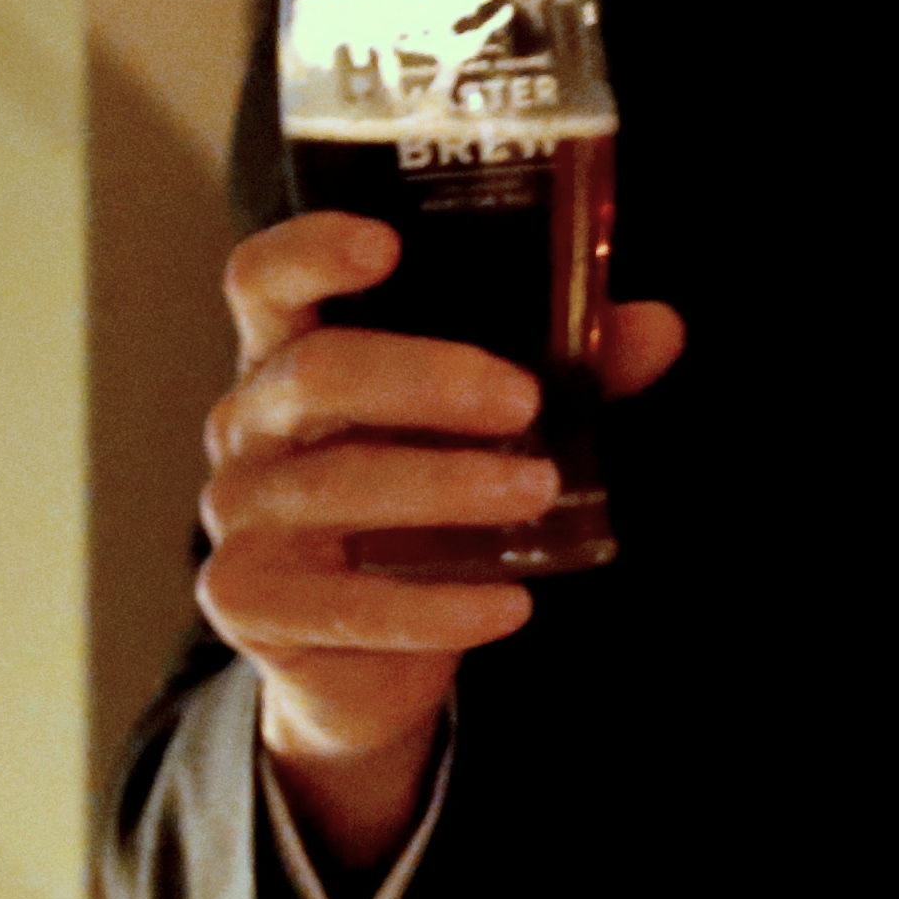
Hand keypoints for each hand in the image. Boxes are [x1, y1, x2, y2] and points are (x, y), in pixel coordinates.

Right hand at [193, 210, 682, 865]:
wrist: (361, 655)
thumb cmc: (422, 506)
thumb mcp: (488, 429)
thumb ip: (566, 372)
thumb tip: (659, 328)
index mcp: (292, 357)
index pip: (265, 280)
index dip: (312, 251)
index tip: (386, 244)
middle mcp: (249, 426)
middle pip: (318, 372)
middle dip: (428, 378)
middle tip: (527, 401)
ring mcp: (238, 515)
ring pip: (334, 485)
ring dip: (447, 487)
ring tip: (537, 492)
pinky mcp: (249, 603)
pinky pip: (345, 604)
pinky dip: (438, 607)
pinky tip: (510, 605)